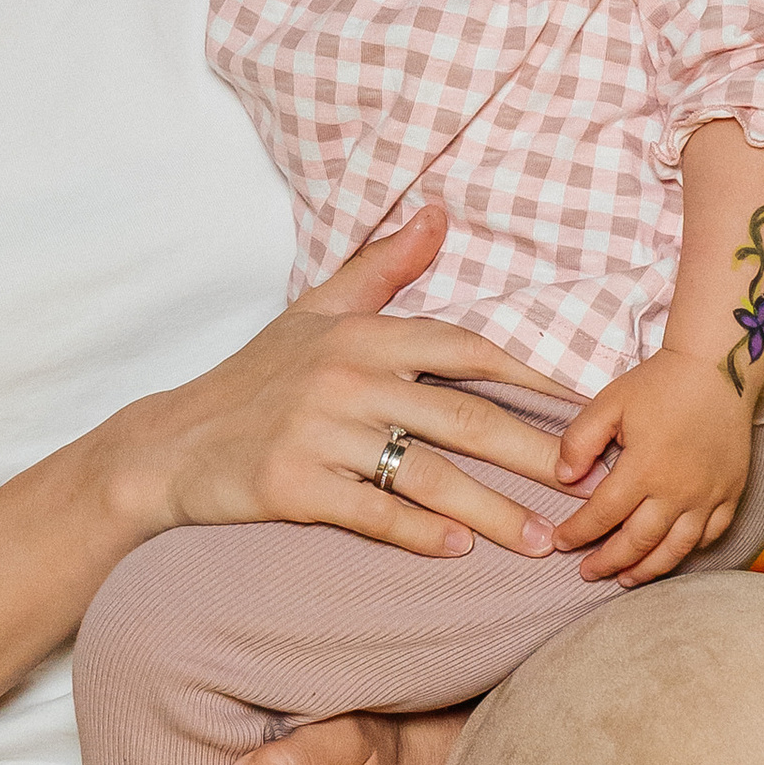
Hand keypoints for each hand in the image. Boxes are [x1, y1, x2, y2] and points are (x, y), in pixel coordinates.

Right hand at [120, 202, 571, 561]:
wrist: (172, 444)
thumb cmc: (254, 378)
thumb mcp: (314, 310)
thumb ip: (383, 266)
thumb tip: (437, 212)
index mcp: (362, 334)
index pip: (466, 350)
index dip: (533, 379)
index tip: (587, 411)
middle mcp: (346, 378)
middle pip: (463, 417)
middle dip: (535, 455)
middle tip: (591, 487)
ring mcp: (319, 433)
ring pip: (428, 474)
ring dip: (493, 512)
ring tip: (542, 542)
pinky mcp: (294, 486)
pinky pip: (372, 512)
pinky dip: (419, 533)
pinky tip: (459, 552)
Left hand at [548, 346, 752, 584]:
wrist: (719, 367)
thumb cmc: (660, 383)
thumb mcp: (609, 402)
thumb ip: (579, 441)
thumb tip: (564, 478)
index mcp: (643, 469)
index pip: (602, 516)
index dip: (577, 534)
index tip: (560, 543)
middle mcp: (678, 491)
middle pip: (637, 543)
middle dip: (608, 563)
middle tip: (587, 573)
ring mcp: (709, 496)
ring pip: (676, 549)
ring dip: (647, 569)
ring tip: (626, 580)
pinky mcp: (732, 492)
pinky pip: (711, 535)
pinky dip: (689, 552)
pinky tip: (672, 555)